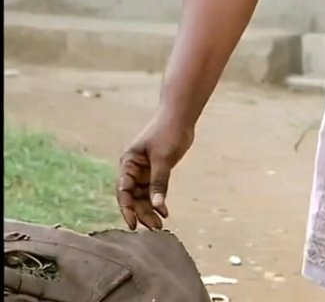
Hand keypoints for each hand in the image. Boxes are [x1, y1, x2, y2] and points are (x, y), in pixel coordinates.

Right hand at [117, 110, 193, 229]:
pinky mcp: (156, 171)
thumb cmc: (168, 132)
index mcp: (128, 162)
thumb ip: (159, 182)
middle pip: (133, 197)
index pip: (123, 190)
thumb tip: (157, 206)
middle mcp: (133, 169)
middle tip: (154, 228)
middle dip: (142, 213)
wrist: (180, 117)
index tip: (132, 224)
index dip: (127, 209)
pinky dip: (158, 201)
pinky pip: (154, 190)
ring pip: (143, 196)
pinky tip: (164, 211)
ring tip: (159, 225)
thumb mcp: (163, 158)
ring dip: (150, 210)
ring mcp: (144, 171)